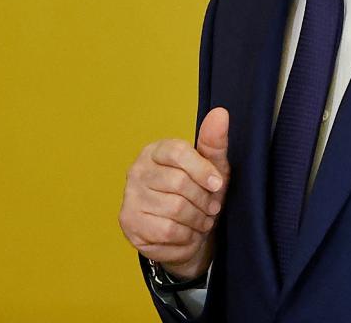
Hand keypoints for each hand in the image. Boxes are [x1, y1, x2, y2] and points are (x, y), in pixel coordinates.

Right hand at [119, 108, 231, 280]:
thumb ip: (214, 142)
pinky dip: (185, 236)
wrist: (184, 237)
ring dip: (197, 220)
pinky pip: (167, 230)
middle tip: (210, 208)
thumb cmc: (198, 197)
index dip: (202, 170)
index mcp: (155, 151)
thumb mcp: (213, 169)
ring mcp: (130, 196)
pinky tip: (186, 233)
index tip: (217, 185)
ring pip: (175, 208)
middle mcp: (137, 170)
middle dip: (203, 200)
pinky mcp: (130, 222)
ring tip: (199, 221)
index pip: (178, 152)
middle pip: (179, 182)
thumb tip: (220, 113)